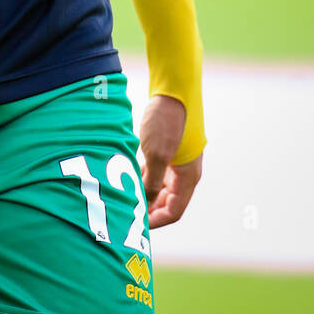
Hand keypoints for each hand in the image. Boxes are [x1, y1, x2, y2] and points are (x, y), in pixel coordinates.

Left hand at [138, 93, 202, 228]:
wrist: (173, 88)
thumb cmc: (166, 120)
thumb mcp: (156, 154)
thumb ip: (152, 182)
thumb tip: (145, 204)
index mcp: (189, 176)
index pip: (174, 211)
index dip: (155, 221)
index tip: (135, 225)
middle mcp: (186, 171)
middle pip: (168, 201)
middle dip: (149, 209)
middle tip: (127, 213)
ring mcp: (178, 159)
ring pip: (160, 186)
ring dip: (145, 192)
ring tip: (124, 195)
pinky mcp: (169, 148)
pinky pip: (156, 171)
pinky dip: (144, 176)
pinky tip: (127, 175)